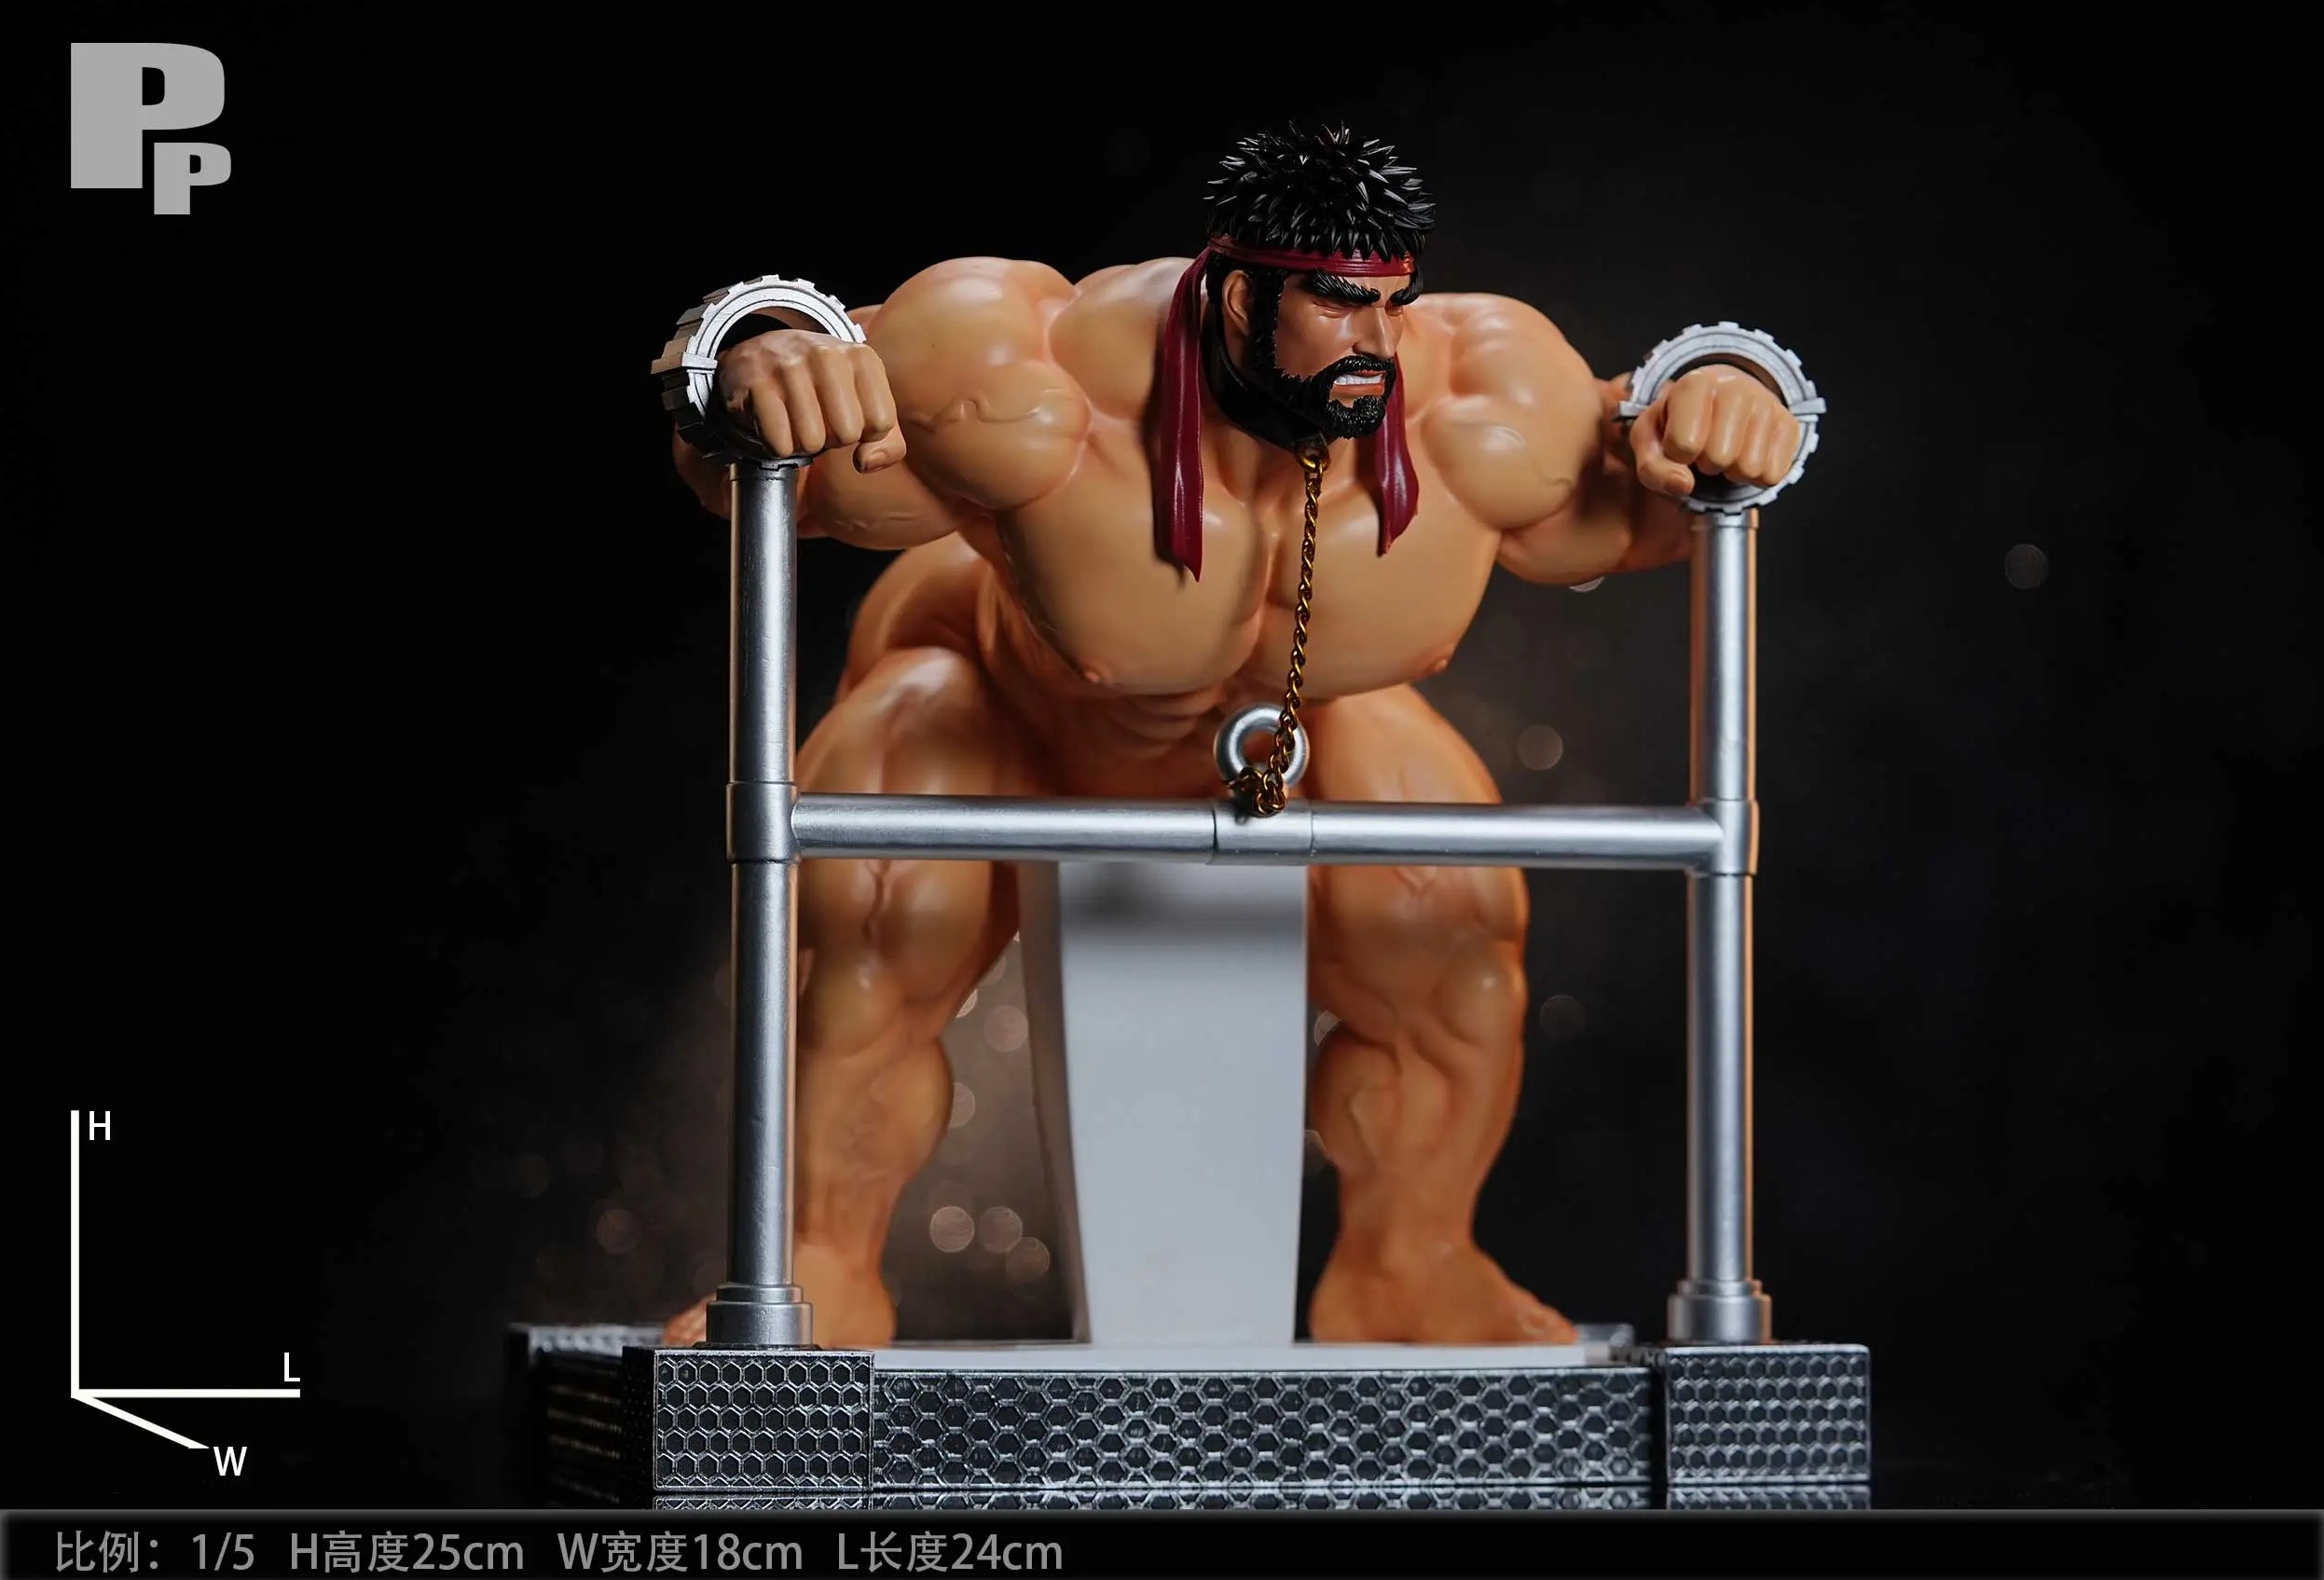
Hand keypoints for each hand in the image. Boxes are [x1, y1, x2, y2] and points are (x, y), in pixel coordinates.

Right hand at [717, 328, 905, 471]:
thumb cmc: (824, 391)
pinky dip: (777, 445)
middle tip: (818, 416)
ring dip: (803, 443)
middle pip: (846, 434)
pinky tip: (775, 421)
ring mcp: (789, 365)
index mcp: (861, 356)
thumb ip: (888, 443)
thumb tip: (866, 462)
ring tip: (796, 418)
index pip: (881, 422)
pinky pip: (780, 444)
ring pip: (811, 442)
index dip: (864, 431)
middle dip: (832, 437)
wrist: (764, 356)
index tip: (848, 414)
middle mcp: (826, 354)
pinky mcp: (757, 383)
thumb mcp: (866, 405)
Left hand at [1629, 365, 1800, 499]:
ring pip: (1749, 469)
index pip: (1683, 445)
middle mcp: (1736, 387)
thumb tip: (1683, 484)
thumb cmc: (1678, 423)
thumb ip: (1651, 467)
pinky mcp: (1789, 425)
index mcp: (1694, 385)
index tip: (1679, 441)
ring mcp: (1767, 404)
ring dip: (1732, 471)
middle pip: (1718, 458)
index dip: (1677, 455)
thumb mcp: (1649, 441)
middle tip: (1706, 446)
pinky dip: (1756, 476)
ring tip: (1727, 449)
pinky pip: (1773, 475)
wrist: (1719, 403)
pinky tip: (1747, 453)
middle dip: (1706, 463)